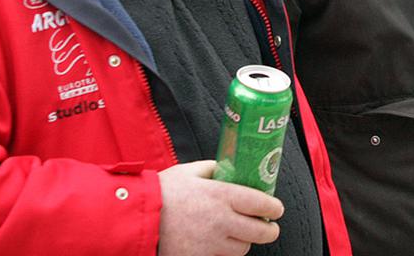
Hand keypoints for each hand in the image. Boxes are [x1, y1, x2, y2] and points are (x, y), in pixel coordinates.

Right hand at [158, 160, 283, 255]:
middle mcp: (221, 221)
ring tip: (239, 235)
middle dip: (269, 230)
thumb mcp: (190, 171)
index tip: (277, 209)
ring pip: (242, 249)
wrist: (136, 218)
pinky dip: (223, 253)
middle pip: (260, 232)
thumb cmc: (163, 192)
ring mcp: (210, 244)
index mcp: (222, 195)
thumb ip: (213, 168)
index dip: (274, 208)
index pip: (261, 204)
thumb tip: (228, 167)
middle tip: (269, 227)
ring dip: (244, 242)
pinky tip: (218, 244)